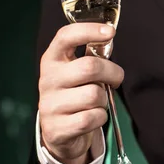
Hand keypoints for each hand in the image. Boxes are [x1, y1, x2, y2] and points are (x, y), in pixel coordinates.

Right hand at [38, 23, 123, 163]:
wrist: (60, 132)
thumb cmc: (75, 95)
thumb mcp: (78, 73)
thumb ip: (92, 56)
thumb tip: (108, 37)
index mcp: (52, 61)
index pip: (66, 37)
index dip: (89, 30)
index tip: (110, 32)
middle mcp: (48, 80)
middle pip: (90, 67)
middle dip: (112, 73)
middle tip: (115, 80)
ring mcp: (50, 105)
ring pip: (94, 95)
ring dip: (104, 100)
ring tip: (96, 102)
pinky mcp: (58, 128)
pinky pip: (92, 117)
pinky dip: (100, 117)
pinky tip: (92, 117)